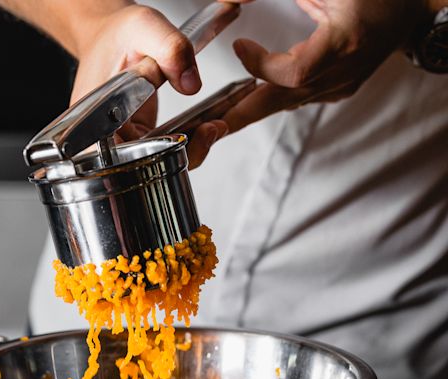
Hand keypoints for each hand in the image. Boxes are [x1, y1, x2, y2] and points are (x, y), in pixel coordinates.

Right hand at [71, 4, 228, 167]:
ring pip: (154, 162)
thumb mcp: (143, 28)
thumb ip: (169, 50)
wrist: (110, 33)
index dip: (150, 158)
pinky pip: (161, 148)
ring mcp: (121, 140)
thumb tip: (191, 84)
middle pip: (139, 167)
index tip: (181, 140)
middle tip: (208, 131)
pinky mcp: (137, 136)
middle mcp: (101, 137)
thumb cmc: (115, 32)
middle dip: (178, 153)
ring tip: (212, 127)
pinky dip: (185, 139)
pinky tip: (206, 124)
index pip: (115, 160)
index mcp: (89, 120)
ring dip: (186, 148)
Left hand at [222, 0, 434, 131]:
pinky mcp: (339, 88)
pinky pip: (299, 99)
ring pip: (288, 102)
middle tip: (209, 126)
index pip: (295, 73)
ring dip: (252, 110)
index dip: (262, 67)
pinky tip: (250, 102)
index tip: (240, 47)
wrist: (409, 10)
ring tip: (218, 120)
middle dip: (243, 115)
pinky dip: (272, 99)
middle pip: (284, 100)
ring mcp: (341, 84)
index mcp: (343, 41)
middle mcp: (343, 70)